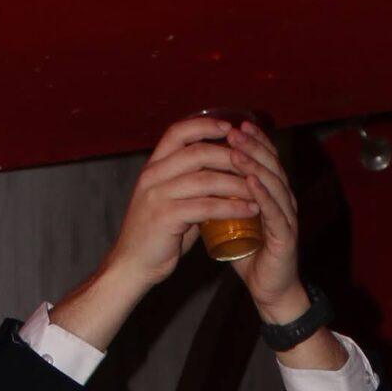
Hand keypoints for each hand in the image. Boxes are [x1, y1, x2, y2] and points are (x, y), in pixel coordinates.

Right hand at [50, 117, 259, 345]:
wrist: (131, 265)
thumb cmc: (155, 235)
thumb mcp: (169, 202)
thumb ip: (191, 188)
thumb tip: (223, 177)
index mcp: (153, 167)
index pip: (178, 133)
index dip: (204, 125)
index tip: (230, 128)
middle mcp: (152, 176)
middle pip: (197, 152)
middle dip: (230, 155)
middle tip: (254, 162)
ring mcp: (157, 196)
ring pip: (205, 179)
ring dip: (237, 182)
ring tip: (259, 188)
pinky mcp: (166, 218)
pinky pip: (206, 207)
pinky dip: (232, 206)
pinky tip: (249, 209)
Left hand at [225, 123, 303, 316]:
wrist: (269, 290)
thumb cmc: (251, 255)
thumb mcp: (233, 220)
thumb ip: (222, 201)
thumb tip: (197, 182)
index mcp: (274, 195)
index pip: (266, 160)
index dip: (253, 141)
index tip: (233, 125)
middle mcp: (285, 201)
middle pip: (271, 165)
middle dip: (252, 145)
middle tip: (234, 130)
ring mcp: (288, 218)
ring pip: (274, 184)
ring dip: (254, 165)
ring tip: (236, 151)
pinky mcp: (286, 237)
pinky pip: (275, 212)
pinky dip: (263, 195)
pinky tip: (250, 182)